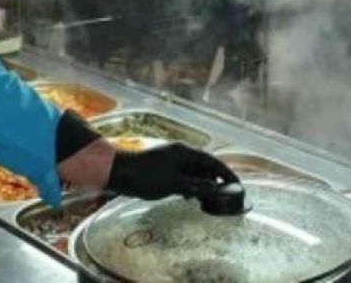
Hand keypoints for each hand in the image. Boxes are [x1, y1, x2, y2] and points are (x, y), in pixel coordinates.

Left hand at [106, 143, 238, 200]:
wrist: (114, 168)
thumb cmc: (143, 175)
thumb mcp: (173, 183)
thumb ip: (196, 186)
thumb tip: (214, 189)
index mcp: (185, 152)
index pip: (212, 161)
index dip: (226, 173)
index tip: (236, 184)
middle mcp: (179, 152)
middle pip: (203, 165)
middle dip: (214, 179)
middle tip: (223, 194)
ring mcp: (169, 158)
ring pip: (192, 170)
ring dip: (200, 182)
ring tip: (206, 198)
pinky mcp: (159, 166)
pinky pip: (181, 174)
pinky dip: (188, 183)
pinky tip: (187, 195)